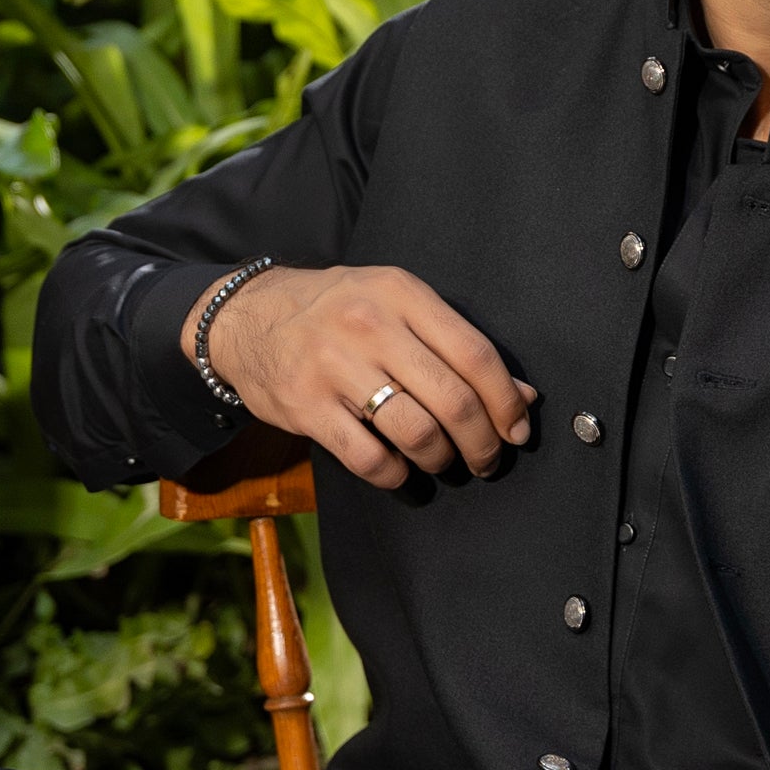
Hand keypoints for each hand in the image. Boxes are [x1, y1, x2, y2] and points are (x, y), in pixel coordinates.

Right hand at [182, 264, 535, 490]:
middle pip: (452, 399)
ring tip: (443, 462)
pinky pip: (369, 458)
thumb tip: (524, 397)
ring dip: (441, 459)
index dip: (506, 401)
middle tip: (487, 458)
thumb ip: (455, 344)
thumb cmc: (336, 311)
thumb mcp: (395, 304)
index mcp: (401, 294)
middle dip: (482, 442)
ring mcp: (333, 366)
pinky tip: (401, 471)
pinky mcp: (305, 406)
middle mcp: (369, 325)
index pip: (475, 354)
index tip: (517, 430)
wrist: (245, 316)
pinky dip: (397, 475)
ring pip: (416, 432)